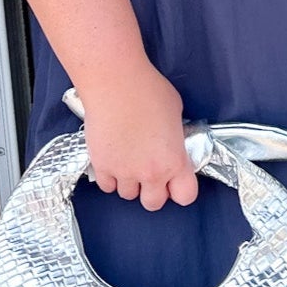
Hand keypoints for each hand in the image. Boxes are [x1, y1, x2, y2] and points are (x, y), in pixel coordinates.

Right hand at [74, 64, 201, 210]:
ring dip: (129, 182)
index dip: (180, 189)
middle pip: (153, 203)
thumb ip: (175, 137)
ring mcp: (123, 171)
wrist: (115, 83)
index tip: (176, 180)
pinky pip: (106, 185)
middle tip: (149, 172)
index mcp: (175, 161)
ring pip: (127, 195)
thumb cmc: (148, 90)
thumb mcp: (176, 113)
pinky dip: (110, 176)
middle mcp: (150, 172)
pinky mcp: (101, 165)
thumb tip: (170, 141)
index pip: (185, 196)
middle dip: (152, 190)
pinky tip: (113, 159)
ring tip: (128, 160)